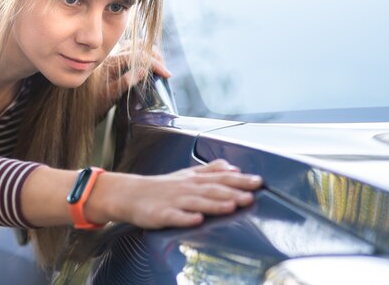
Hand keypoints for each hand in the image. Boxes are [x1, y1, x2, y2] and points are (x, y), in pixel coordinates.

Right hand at [86, 159, 262, 228]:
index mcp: (194, 179)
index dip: (240, 180)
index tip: (258, 182)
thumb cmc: (161, 186)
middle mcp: (187, 188)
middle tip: (251, 194)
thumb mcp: (187, 174)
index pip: (221, 178)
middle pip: (212, 189)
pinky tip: (196, 220)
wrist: (130, 194)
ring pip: (196, 201)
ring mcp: (174, 201)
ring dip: (214, 203)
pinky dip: (185, 218)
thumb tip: (233, 167)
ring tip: (231, 206)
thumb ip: (210, 170)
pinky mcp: (160, 214)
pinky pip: (174, 217)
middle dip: (232, 191)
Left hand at [95, 42, 170, 118]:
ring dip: (150, 53)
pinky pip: (132, 51)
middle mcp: (113, 56)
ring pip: (136, 46)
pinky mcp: (115, 62)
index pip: (138, 55)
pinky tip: (148, 64)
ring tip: (159, 66)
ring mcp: (114, 57)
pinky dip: (144, 54)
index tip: (166, 74)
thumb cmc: (94, 102)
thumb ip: (125, 82)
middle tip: (164, 70)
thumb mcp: (110, 95)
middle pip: (139, 46)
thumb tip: (143, 70)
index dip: (155, 64)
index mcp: (112, 62)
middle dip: (155, 56)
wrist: (80, 104)